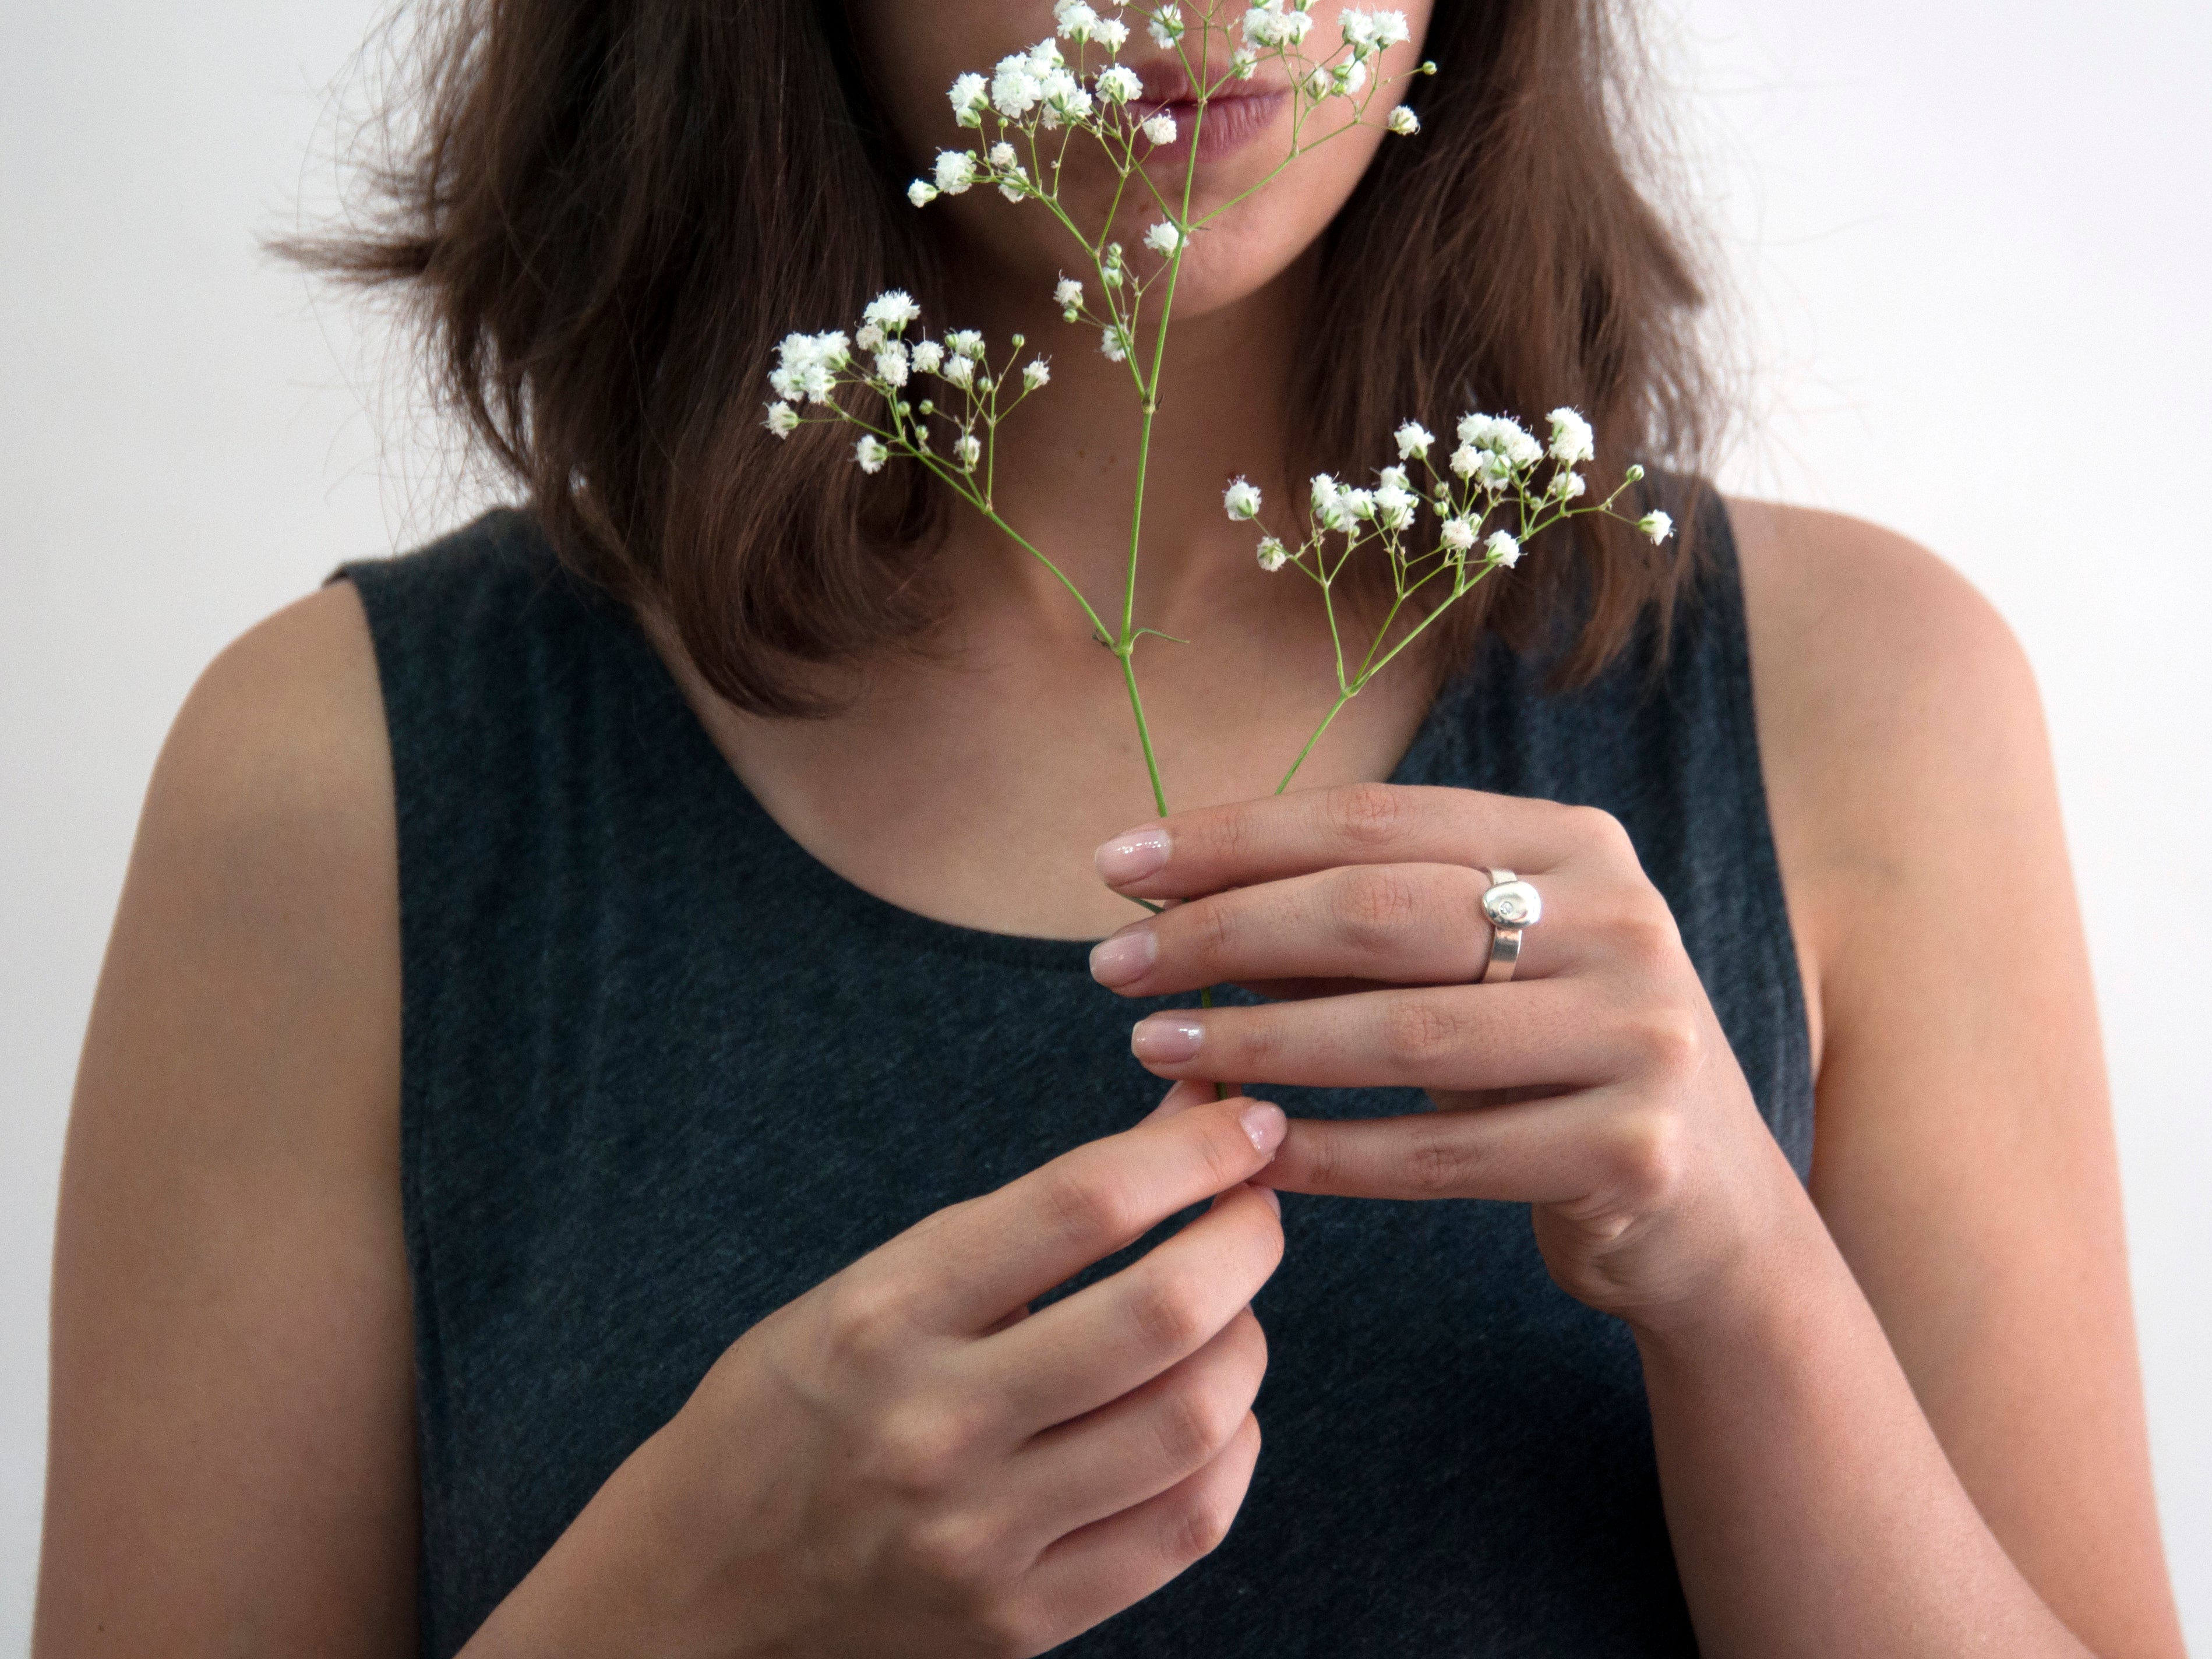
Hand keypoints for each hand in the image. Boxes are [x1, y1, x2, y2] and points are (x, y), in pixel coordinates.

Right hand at [464, 1088, 1285, 1658]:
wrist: (695, 1590)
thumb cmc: (791, 1410)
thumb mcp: (872, 1289)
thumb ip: (1025, 1227)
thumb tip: (1180, 1132)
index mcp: (884, 1316)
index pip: (1081, 1205)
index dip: (1194, 1151)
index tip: (1246, 1123)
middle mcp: (934, 1426)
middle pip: (1163, 1314)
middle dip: (1246, 1240)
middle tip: (1257, 1210)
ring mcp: (981, 1537)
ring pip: (1195, 1422)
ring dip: (1248, 1346)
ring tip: (1232, 1315)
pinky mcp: (1020, 1623)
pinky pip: (1185, 1527)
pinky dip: (1230, 1452)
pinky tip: (1214, 1416)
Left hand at [1087, 783, 1812, 1329]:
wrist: (1708, 1209)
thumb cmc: (1555, 1066)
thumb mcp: (1480, 974)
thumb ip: (1359, 936)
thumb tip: (1180, 908)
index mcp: (1576, 846)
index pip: (1377, 817)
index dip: (1236, 836)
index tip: (1117, 863)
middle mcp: (1620, 920)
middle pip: (1381, 910)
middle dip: (1226, 931)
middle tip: (1110, 963)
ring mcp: (1637, 1033)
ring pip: (1403, 1034)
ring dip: (1258, 1042)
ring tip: (1153, 1048)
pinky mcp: (1630, 1148)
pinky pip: (1439, 1153)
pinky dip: (1329, 1154)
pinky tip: (1248, 1152)